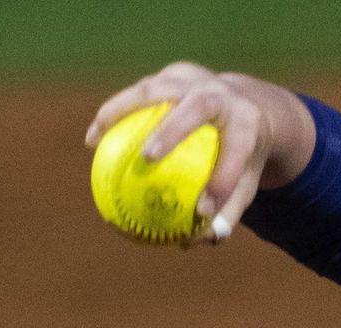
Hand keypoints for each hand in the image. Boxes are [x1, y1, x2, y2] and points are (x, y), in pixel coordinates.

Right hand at [85, 62, 315, 241]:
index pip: (238, 151)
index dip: (222, 180)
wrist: (244, 103)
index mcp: (248, 122)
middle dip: (173, 129)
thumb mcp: (245, 183)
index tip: (202, 211)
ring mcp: (196, 78)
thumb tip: (197, 240)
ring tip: (95, 140)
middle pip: (199, 106)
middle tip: (147, 157)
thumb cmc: (240, 155)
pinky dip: (113, 112)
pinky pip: (139, 93)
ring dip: (122, 111)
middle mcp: (223, 93)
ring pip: (157, 89)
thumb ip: (227, 212)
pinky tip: (92, 139)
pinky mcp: (174, 74)